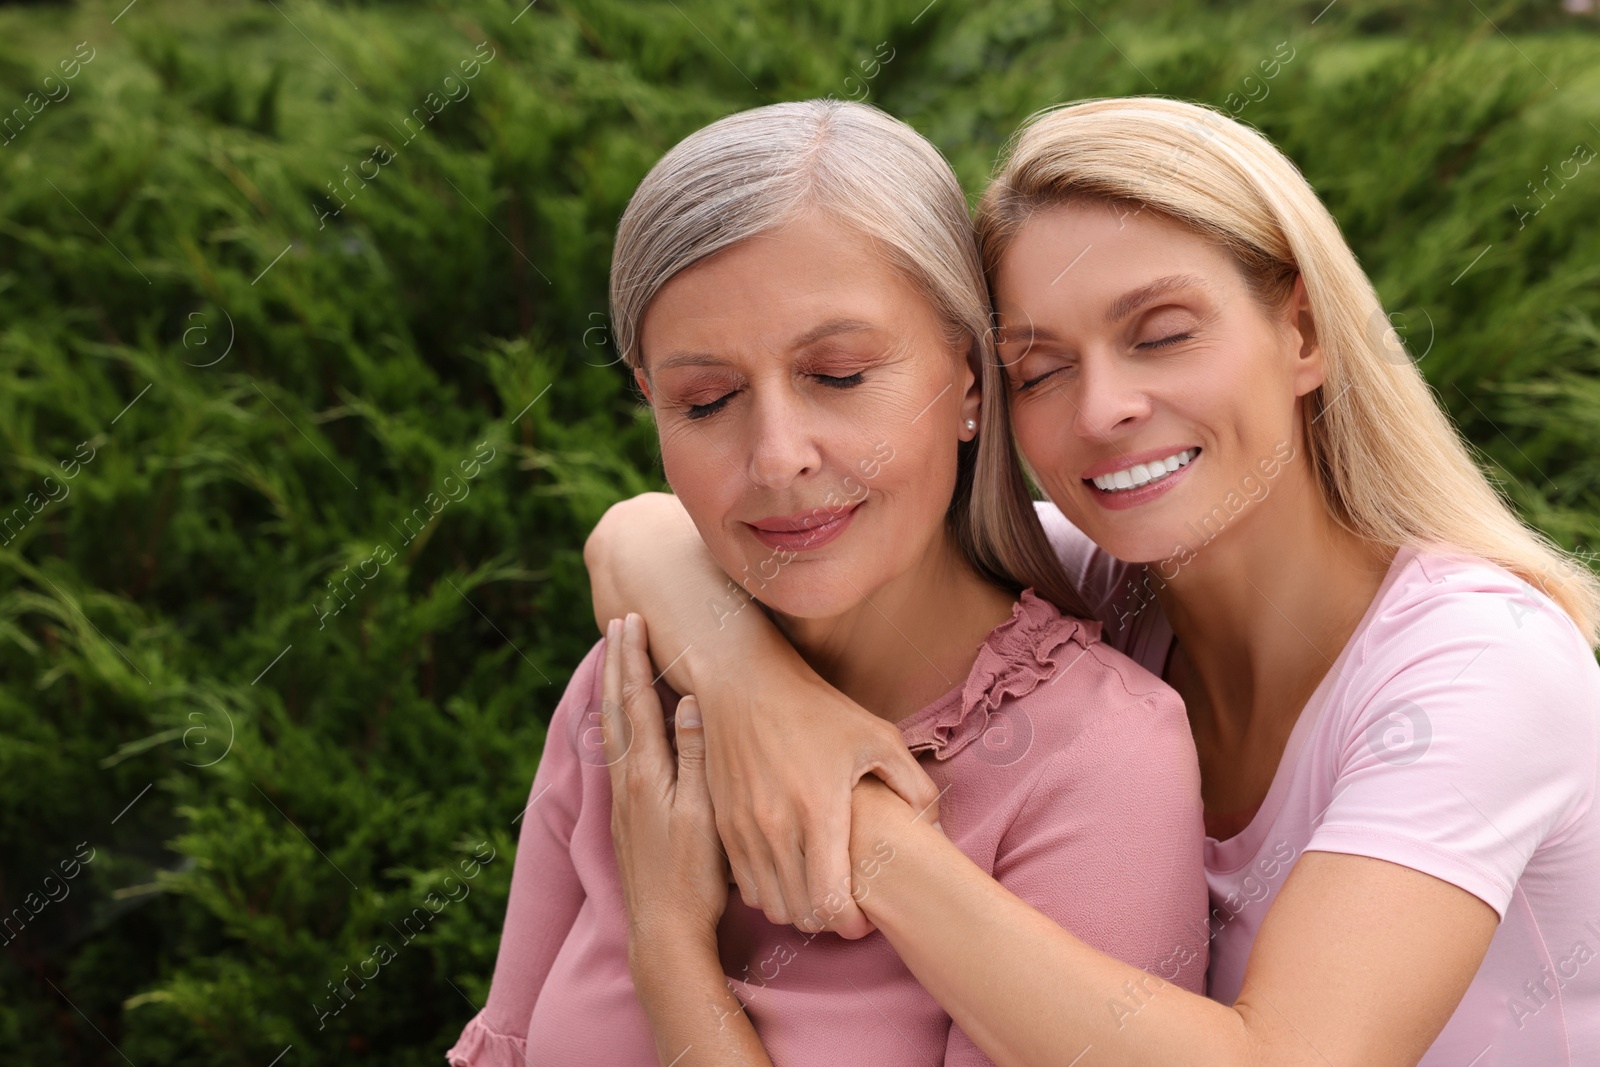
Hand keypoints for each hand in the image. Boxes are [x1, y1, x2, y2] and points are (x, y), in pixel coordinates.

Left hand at [601, 613, 729, 950]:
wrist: (662, 933)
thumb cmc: (692, 876)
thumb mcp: (704, 812)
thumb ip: (698, 755)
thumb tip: (691, 699)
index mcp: (644, 773)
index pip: (635, 700)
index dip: (633, 658)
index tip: (630, 620)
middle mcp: (625, 781)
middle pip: (614, 708)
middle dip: (616, 663)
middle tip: (615, 624)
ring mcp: (622, 801)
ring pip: (612, 730)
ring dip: (613, 690)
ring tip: (615, 662)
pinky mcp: (626, 818)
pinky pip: (617, 752)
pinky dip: (617, 723)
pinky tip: (622, 727)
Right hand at [704, 668, 939, 939]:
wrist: (744, 682)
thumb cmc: (816, 709)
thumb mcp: (879, 737)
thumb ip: (914, 785)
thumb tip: (934, 828)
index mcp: (818, 811)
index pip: (830, 903)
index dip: (851, 924)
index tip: (865, 917)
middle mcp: (775, 828)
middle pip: (801, 914)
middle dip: (828, 921)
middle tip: (846, 905)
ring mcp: (743, 829)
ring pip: (770, 906)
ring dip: (797, 910)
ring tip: (817, 892)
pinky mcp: (722, 825)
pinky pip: (745, 885)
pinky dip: (768, 892)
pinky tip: (789, 872)